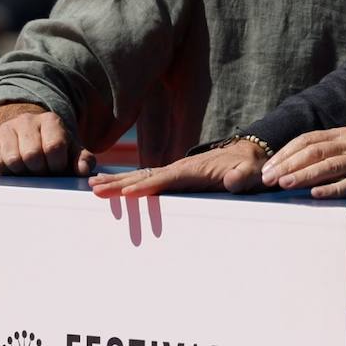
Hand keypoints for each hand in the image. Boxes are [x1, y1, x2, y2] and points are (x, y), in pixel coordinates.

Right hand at [0, 104, 95, 175]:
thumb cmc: (53, 146)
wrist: (28, 133)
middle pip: (31, 154)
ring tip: (29, 171)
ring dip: (22, 172)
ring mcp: (7, 127)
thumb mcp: (71, 150)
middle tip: (42, 173)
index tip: (57, 170)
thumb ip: (83, 160)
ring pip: (13, 159)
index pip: (53, 146)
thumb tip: (84, 170)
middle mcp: (27, 120)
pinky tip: (15, 169)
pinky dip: (7, 172)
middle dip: (39, 171)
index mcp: (51, 120)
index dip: (56, 165)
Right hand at [88, 140, 264, 197]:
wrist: (252, 152)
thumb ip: (243, 177)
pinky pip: (148, 177)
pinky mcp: (176, 174)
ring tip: (93, 185)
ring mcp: (177, 169)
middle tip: (94, 188)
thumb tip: (231, 181)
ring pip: (143, 175)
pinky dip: (129, 181)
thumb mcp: (253, 172)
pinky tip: (114, 186)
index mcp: (195, 169)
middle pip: (146, 174)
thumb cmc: (252, 166)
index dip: (148, 186)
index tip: (127, 193)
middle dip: (121, 183)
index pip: (167, 178)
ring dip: (118, 181)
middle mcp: (181, 166)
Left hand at [260, 129, 345, 198]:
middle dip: (287, 164)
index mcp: (344, 134)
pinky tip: (317, 194)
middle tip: (267, 179)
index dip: (285, 153)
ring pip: (329, 165)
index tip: (267, 167)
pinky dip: (333, 189)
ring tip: (284, 185)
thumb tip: (297, 165)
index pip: (308, 139)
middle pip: (314, 151)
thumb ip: (331, 151)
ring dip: (304, 175)